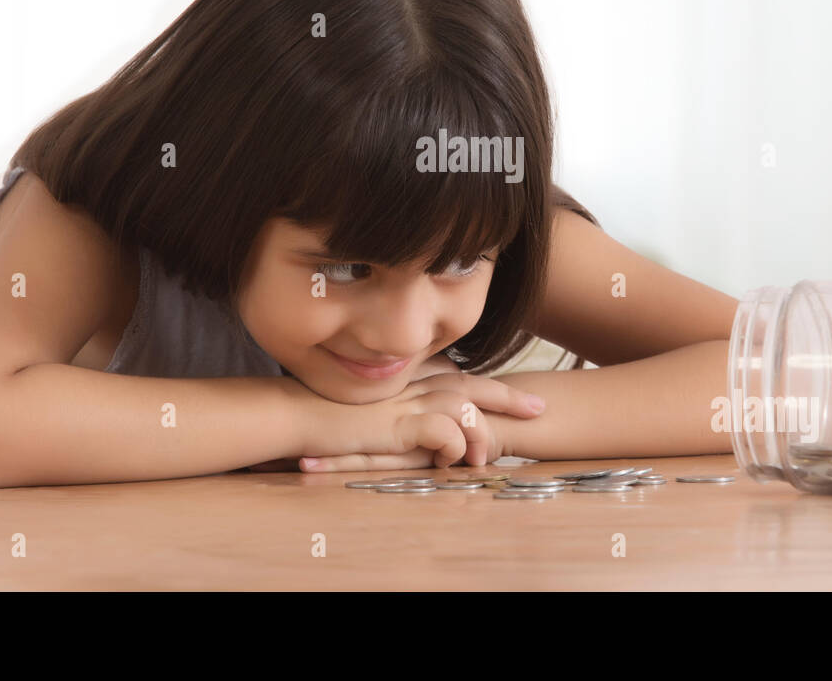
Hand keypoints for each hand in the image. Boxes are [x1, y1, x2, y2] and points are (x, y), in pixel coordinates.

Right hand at [297, 370, 544, 472]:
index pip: (458, 374)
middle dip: (508, 396)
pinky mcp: (395, 422)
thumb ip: (397, 415)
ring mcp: (404, 401)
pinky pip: (441, 429)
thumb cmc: (323, 416)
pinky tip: (454, 458)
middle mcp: (411, 384)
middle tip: (539, 408)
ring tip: (489, 456)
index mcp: (407, 379)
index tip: (515, 394)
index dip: (487, 385)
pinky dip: (454, 443)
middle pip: (471, 384)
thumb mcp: (369, 412)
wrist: (292, 414)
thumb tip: (422, 432)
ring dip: (481, 430)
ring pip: (463, 404)